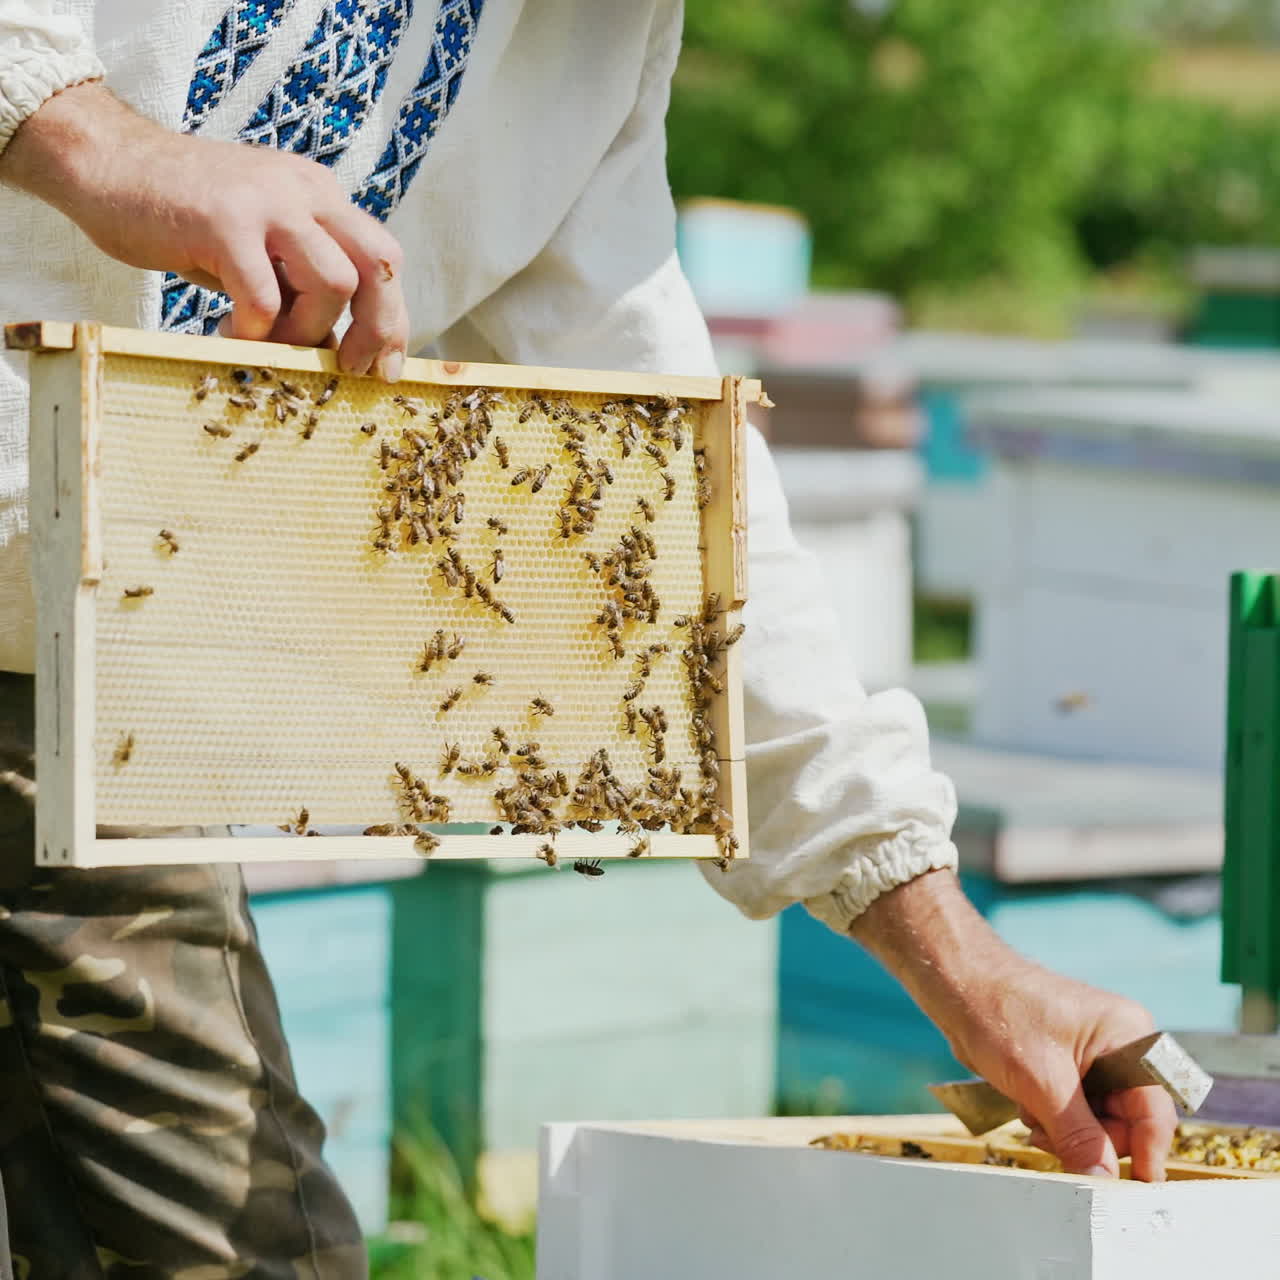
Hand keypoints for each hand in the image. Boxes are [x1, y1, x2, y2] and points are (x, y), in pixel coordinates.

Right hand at [0, 83, 406, 377]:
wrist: (105, 161)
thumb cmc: (180, 215)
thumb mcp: (258, 243)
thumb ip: (298, 281)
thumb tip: (335, 346)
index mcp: (320, 197)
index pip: (383, 258)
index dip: (392, 319)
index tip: (382, 367)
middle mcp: (306, 192)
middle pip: (377, 267)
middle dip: (375, 330)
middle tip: (347, 369)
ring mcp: (268, 202)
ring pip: (332, 284)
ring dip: (306, 332)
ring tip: (266, 342)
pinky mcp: (224, 220)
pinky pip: (264, 298)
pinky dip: (253, 331)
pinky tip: (226, 332)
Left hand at [851, 870, 1175, 1180]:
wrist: (953, 982)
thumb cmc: (998, 1011)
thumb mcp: (1041, 1082)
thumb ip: (1079, 1136)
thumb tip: (1105, 1182)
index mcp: (1129, 1037)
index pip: (1155, 1109)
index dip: (1149, 1151)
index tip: (1137, 1188)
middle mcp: (1119, 1046)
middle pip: (1128, 1121)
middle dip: (1091, 1139)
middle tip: (1051, 1138)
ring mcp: (1093, 1056)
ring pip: (1098, 1121)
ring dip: (1066, 1131)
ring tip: (1030, 1112)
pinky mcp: (1067, 1066)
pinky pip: (1074, 1112)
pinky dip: (1052, 1119)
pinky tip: (1026, 1104)